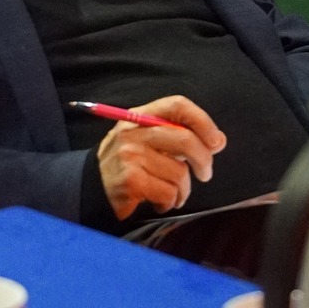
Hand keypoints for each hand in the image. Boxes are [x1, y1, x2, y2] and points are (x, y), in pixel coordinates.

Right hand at [96, 95, 226, 220]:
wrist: (91, 188)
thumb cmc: (128, 164)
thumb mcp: (145, 140)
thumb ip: (177, 136)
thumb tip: (217, 141)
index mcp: (140, 116)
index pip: (177, 105)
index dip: (203, 121)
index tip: (216, 142)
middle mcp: (133, 132)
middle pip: (185, 139)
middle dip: (203, 161)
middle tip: (205, 174)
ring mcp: (130, 155)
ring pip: (179, 173)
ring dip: (183, 190)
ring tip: (173, 193)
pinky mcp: (131, 180)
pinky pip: (168, 192)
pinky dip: (170, 202)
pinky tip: (160, 202)